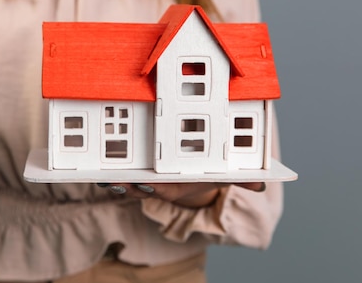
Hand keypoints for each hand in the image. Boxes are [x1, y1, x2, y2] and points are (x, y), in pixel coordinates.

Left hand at [99, 182, 265, 208]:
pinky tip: (99, 172)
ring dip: (116, 182)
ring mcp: (149, 184)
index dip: (155, 188)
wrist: (193, 183)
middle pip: (143, 188)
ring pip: (130, 185)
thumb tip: (261, 184)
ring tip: (101, 176)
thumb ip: (241, 179)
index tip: (145, 184)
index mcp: (180, 186)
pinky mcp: (140, 179)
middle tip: (114, 180)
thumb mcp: (224, 176)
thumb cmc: (205, 176)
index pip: (167, 189)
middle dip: (129, 185)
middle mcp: (162, 187)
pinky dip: (113, 176)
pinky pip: (125, 178)